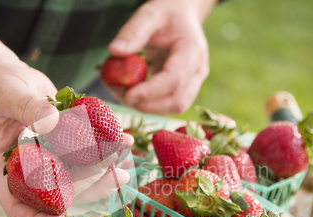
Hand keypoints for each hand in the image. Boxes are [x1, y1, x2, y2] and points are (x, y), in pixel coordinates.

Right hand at [0, 59, 131, 216]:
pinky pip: (87, 151)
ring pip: (77, 175)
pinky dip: (107, 147)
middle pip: (57, 192)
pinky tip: (125, 139)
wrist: (6, 73)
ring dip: (103, 174)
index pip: (15, 203)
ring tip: (125, 166)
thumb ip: (27, 108)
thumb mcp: (6, 94)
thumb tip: (52, 122)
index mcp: (5, 166)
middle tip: (114, 180)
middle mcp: (30, 167)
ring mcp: (50, 156)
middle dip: (88, 190)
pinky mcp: (66, 142)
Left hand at [108, 0, 213, 114]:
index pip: (174, 80)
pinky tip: (130, 93)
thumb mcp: (149, 14)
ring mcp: (193, 83)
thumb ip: (133, 32)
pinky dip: (148, 104)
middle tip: (121, 96)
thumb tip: (114, 51)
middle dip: (148, 105)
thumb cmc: (166, 14)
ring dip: (146, 107)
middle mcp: (197, 71)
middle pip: (177, 101)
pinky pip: (167, 104)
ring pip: (173, 108)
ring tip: (122, 93)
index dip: (151, 92)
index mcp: (193, 51)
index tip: (127, 95)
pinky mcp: (183, 89)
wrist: (182, 16)